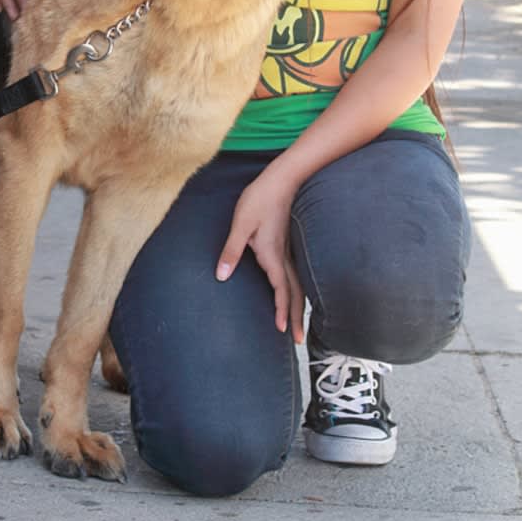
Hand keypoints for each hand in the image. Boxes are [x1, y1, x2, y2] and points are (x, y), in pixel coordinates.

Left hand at [216, 168, 304, 342]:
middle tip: (298, 341)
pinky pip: (297, 273)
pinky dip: (299, 289)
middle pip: (295, 292)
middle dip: (297, 317)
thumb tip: (221, 276)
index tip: (282, 331)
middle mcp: (284, 256)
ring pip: (299, 284)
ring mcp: (289, 249)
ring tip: (300, 322)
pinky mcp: (288, 243)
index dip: (282, 310)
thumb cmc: (259, 199)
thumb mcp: (240, 224)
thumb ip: (231, 250)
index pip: (280, 289)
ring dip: (300, 305)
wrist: (281, 179)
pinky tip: (296, 291)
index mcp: (272, 255)